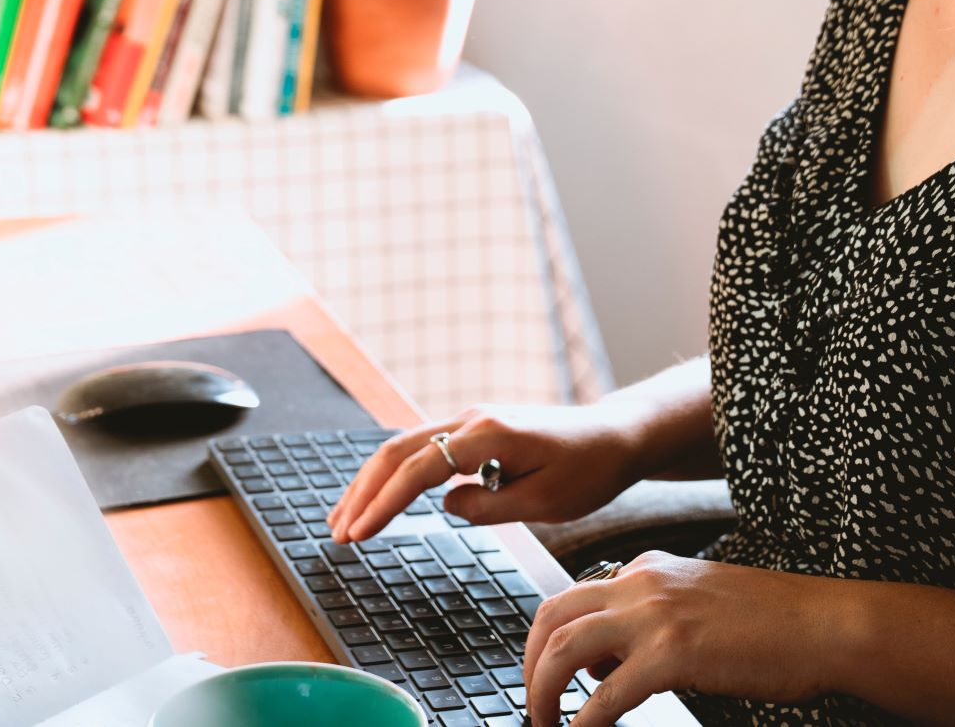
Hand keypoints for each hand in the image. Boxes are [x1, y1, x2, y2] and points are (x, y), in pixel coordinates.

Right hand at [326, 402, 646, 542]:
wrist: (615, 437)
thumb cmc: (589, 470)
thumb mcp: (544, 501)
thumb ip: (488, 507)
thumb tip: (445, 507)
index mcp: (486, 435)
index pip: (417, 470)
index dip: (382, 504)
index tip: (358, 535)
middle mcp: (470, 419)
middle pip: (397, 451)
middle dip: (362, 492)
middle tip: (339, 534)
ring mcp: (470, 421)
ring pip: (404, 447)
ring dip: (371, 482)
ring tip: (344, 520)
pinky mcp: (475, 431)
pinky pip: (422, 449)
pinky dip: (394, 474)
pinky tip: (380, 497)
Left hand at [524, 552, 841, 725]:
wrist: (823, 624)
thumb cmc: (772, 621)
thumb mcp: (697, 599)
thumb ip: (648, 618)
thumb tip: (603, 663)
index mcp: (647, 568)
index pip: (573, 597)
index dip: (550, 641)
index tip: (546, 675)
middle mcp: (642, 582)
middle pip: (551, 615)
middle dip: (529, 663)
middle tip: (532, 701)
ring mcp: (654, 616)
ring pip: (562, 649)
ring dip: (541, 691)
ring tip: (543, 722)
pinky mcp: (671, 654)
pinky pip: (604, 695)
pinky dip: (583, 722)